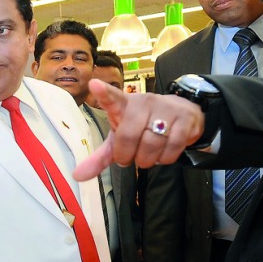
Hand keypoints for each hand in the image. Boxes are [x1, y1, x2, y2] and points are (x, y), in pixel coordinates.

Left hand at [74, 80, 205, 179]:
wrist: (182, 115)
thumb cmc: (142, 127)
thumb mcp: (119, 139)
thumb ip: (100, 157)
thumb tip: (77, 176)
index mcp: (123, 105)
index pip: (112, 98)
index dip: (103, 93)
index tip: (94, 85)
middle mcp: (143, 102)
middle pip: (129, 137)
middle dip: (127, 156)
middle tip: (130, 157)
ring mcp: (166, 107)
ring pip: (151, 144)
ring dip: (147, 159)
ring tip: (148, 155)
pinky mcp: (185, 117)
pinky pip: (172, 147)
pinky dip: (166, 158)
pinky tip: (164, 153)